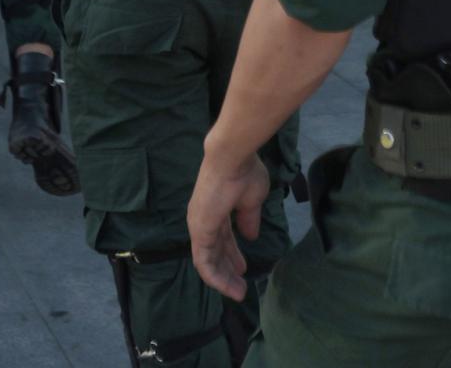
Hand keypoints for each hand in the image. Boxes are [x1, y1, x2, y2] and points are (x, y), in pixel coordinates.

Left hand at [188, 149, 269, 300]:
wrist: (233, 158)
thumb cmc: (243, 173)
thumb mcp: (251, 200)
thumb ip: (249, 219)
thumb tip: (251, 235)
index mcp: (215, 210)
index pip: (222, 238)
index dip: (232, 254)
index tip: (244, 268)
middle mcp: (203, 219)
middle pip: (215, 251)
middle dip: (228, 270)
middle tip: (241, 286)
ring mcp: (199, 226)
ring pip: (208, 260)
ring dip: (223, 279)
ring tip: (238, 293)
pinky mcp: (199, 232)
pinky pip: (204, 261)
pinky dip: (214, 277)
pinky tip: (227, 287)